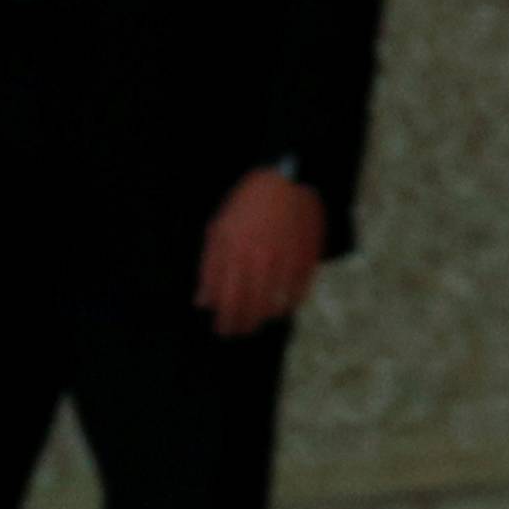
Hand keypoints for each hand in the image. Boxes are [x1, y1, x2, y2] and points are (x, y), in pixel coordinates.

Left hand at [195, 168, 325, 337]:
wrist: (288, 177)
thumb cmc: (247, 204)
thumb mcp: (220, 229)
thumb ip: (210, 268)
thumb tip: (203, 303)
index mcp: (234, 251)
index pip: (226, 300)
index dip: (224, 320)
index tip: (222, 328)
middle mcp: (259, 258)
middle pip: (250, 308)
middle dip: (242, 326)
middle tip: (239, 331)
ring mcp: (285, 260)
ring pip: (274, 306)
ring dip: (264, 318)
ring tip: (258, 320)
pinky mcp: (306, 259)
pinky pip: (297, 294)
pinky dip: (288, 304)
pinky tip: (281, 306)